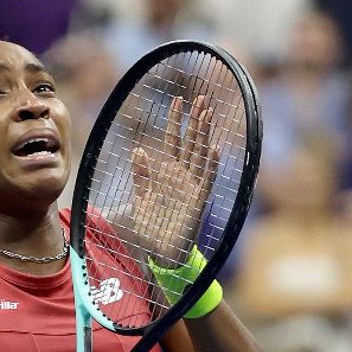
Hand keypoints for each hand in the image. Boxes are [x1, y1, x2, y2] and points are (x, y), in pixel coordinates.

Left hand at [130, 95, 219, 265]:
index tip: (178, 100)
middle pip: (191, 143)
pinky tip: (213, 149)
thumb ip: (141, 176)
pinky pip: (206, 180)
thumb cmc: (152, 227)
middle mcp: (183, 177)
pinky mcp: (198, 202)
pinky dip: (210, 166)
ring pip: (200, 156)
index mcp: (168, 173)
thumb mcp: (141, 198)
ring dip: (205, 136)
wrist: (159, 252)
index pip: (174, 141)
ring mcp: (192, 188)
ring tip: (208, 114)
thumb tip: (138, 151)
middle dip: (196, 121)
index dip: (176, 121)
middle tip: (201, 98)